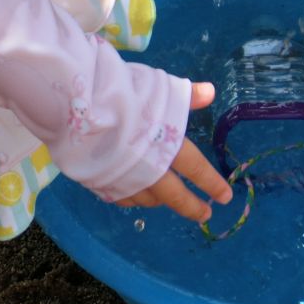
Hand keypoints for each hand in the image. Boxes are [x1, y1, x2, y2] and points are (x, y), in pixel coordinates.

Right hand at [114, 83, 231, 222]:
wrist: (77, 107)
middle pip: (175, 195)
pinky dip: (133, 198)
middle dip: (191, 206)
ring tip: (168, 201)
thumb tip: (210, 93)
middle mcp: (149, 170)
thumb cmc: (123, 93)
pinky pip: (122, 197)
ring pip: (147, 199)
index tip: (225, 197)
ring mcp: (124, 181)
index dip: (212, 183)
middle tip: (205, 214)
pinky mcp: (100, 183)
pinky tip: (134, 196)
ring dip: (161, 201)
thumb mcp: (158, 88)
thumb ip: (185, 96)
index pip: (196, 169)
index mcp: (168, 146)